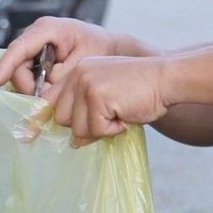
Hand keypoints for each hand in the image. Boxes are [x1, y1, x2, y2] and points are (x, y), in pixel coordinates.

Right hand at [0, 17, 124, 94]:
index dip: (7, 64)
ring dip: (34, 88)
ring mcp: (34, 47)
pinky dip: (37, 87)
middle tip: (49, 99)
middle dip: (29, 86)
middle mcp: (35, 35)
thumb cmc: (99, 48)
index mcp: (47, 28)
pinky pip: (28, 76)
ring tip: (55, 92)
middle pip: (18, 65)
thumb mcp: (84, 63)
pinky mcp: (35, 58)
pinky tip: (51, 90)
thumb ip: (63, 78)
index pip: (20, 47)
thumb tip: (44, 95)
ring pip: (22, 73)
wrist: (108, 46)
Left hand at [44, 55, 169, 144]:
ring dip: (101, 130)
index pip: (50, 100)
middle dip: (85, 127)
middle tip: (109, 119)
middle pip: (62, 118)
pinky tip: (126, 116)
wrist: (166, 78)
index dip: (52, 119)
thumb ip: (86, 111)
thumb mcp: (108, 94)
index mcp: (77, 71)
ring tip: (120, 114)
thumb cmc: (141, 89)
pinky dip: (113, 130)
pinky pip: (96, 130)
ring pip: (77, 128)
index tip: (46, 133)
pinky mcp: (97, 96)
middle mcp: (77, 75)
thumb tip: (73, 141)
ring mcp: (86, 84)